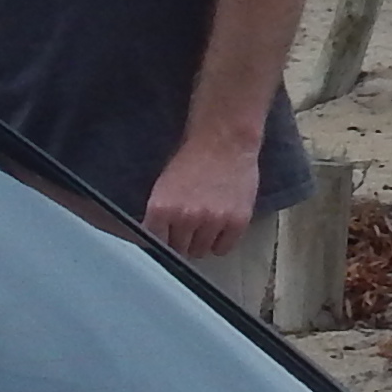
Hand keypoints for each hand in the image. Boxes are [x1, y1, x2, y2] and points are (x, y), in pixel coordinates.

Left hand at [139, 140, 260, 260]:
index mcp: (161, 209)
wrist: (223, 140)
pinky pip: (222, 249)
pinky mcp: (237, 222)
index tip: (167, 238)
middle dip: (181, 241)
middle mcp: (185, 218)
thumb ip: (159, 215)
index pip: (155, 243)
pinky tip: (219, 227)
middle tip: (188, 226)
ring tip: (205, 222)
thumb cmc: (192, 159)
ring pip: (200, 251)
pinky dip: (220, 242)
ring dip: (201, 241)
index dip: (162, 240)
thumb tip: (154, 239)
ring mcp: (212, 222)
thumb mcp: (163, 186)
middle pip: (178, 250)